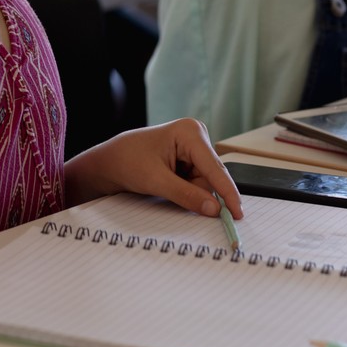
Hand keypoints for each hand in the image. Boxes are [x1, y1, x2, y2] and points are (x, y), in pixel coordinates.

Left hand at [66, 118, 242, 218]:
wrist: (109, 162)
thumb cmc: (126, 162)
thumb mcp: (156, 181)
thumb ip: (187, 195)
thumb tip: (214, 209)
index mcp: (190, 132)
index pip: (215, 168)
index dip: (227, 193)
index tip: (237, 214)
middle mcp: (195, 136)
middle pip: (211, 177)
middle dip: (198, 192)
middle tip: (174, 196)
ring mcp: (193, 147)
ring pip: (204, 183)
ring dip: (188, 192)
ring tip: (162, 185)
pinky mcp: (188, 158)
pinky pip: (196, 182)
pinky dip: (185, 190)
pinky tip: (167, 184)